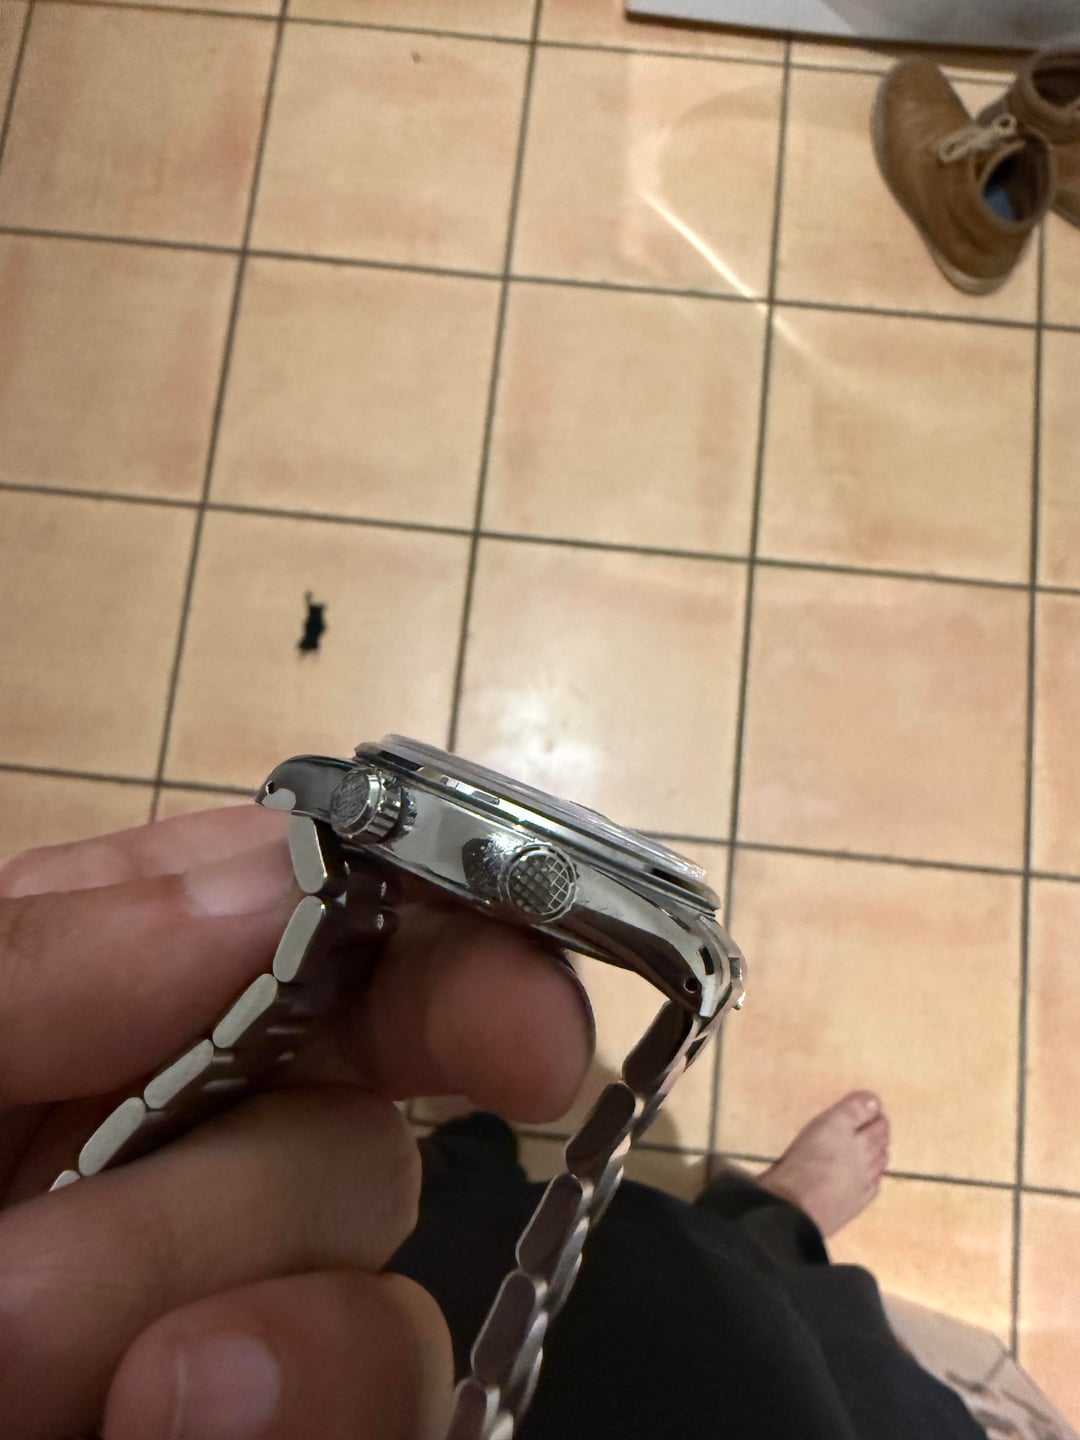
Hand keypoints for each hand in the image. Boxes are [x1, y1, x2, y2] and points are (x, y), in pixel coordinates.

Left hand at [0, 804, 592, 1439]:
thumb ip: (23, 965)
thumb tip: (268, 876)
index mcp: (69, 1044)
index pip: (304, 943)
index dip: (433, 951)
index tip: (514, 1028)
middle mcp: (160, 1180)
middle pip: (356, 1131)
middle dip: (245, 1200)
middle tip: (28, 1299)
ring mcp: (221, 1342)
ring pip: (385, 1307)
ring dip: (274, 1351)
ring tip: (117, 1410)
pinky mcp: (270, 1435)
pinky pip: (388, 1426)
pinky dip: (318, 1416)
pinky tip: (180, 1429)